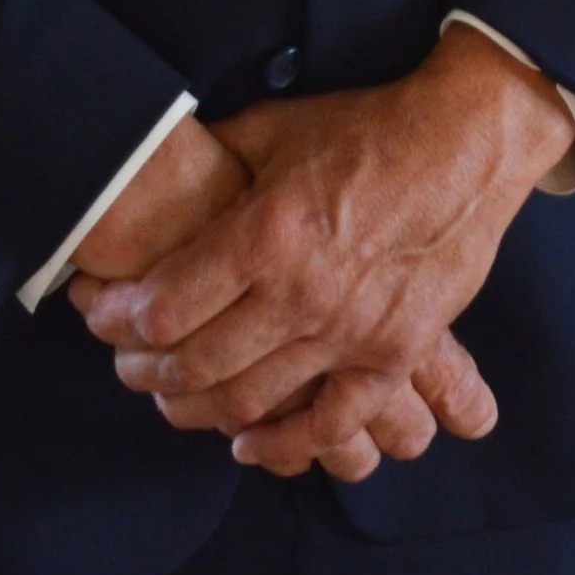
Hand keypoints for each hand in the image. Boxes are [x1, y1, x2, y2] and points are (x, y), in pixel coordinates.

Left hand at [65, 112, 482, 481]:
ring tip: (175, 399)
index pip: (162, 309)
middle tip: (129, 364)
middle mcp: (300, 292)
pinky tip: (250, 445)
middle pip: (193, 364)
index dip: (120, 322)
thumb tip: (162, 171)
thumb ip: (216, 161)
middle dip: (144, 372)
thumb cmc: (370, 128)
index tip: (106, 317)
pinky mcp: (394, 351)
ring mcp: (350, 330)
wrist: (468, 142)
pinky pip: (333, 422)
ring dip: (196, 411)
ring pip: (249, 401)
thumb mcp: (277, 129)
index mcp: (264, 234)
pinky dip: (285, 446)